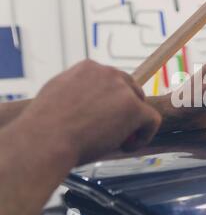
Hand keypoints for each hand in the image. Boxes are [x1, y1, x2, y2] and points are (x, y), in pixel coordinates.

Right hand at [9, 60, 161, 164]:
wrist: (45, 140)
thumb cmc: (44, 126)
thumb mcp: (57, 94)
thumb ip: (77, 91)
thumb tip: (87, 101)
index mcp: (88, 68)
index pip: (111, 81)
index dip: (111, 101)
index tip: (103, 117)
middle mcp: (107, 73)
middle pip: (130, 89)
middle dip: (125, 110)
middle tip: (113, 130)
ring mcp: (122, 89)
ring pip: (140, 104)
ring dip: (133, 123)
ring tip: (117, 141)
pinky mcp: (134, 107)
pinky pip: (152, 120)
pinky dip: (145, 135)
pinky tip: (128, 146)